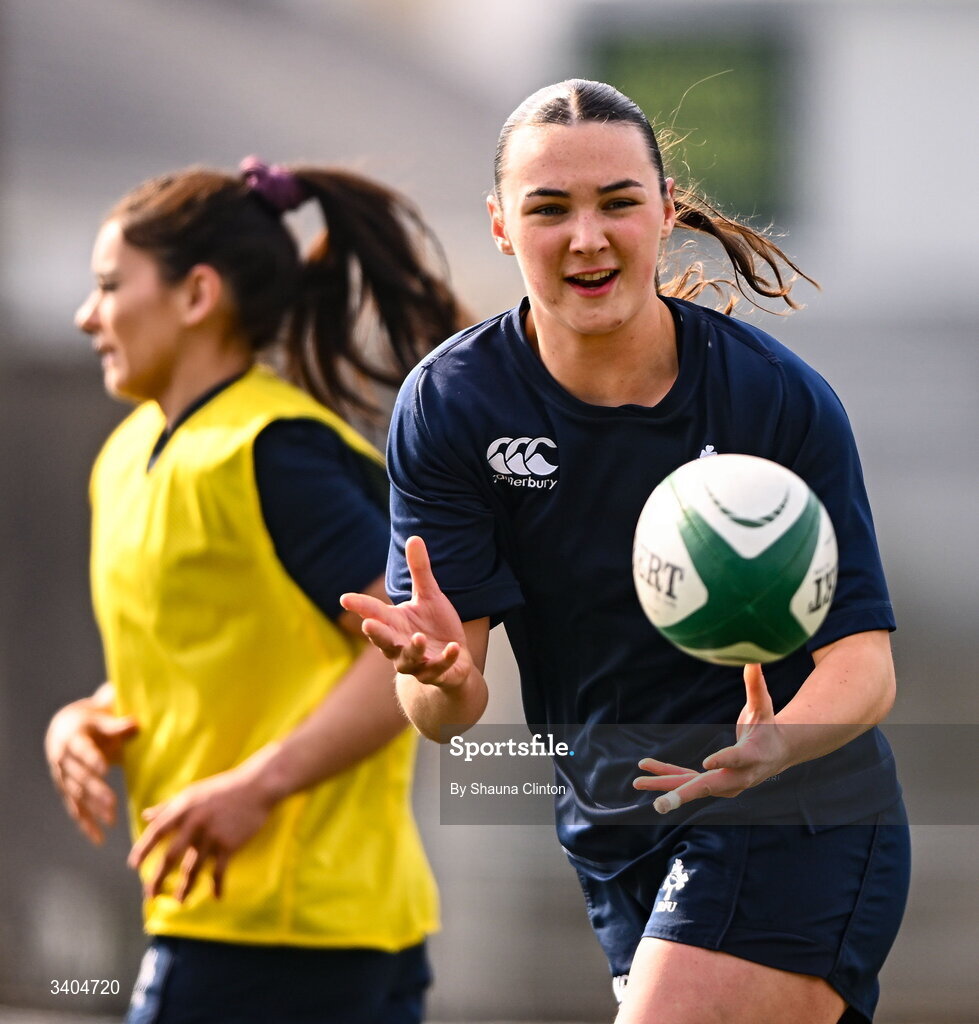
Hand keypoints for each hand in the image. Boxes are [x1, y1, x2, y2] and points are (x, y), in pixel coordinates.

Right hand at [45, 697, 137, 844]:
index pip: (83, 750)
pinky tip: (98, 838)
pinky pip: (75, 809)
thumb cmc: (91, 720)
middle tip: (113, 803)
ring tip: (111, 820)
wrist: (64, 728)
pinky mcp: (66, 790)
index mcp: (72, 739)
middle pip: (80, 777)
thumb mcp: (101, 717)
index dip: (92, 759)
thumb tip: (136, 723)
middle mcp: (63, 760)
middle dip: (96, 791)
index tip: (105, 768)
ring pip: (77, 796)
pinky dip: (85, 824)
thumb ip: (117, 724)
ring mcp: (62, 777)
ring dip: (93, 809)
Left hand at [127, 761, 276, 901]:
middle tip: (150, 895)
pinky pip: (219, 871)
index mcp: (184, 808)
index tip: (133, 866)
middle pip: (170, 856)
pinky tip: (216, 896)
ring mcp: (212, 835)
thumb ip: (168, 806)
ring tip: (178, 902)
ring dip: (184, 888)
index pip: (157, 831)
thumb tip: (146, 816)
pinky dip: (217, 886)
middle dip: (158, 878)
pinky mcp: (229, 844)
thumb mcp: (193, 792)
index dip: (143, 849)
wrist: (257, 786)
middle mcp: (195, 823)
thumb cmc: (223, 788)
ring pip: (192, 869)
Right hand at [340, 536, 472, 688]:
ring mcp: (417, 663)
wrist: (454, 661)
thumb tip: (414, 537)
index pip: (373, 614)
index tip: (345, 598)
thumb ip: (419, 571)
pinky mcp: (438, 673)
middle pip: (384, 642)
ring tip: (418, 638)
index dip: (359, 606)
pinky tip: (454, 647)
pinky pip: (440, 669)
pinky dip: (446, 660)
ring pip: (409, 660)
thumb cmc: (434, 627)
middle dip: (377, 635)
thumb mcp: (428, 596)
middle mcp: (400, 646)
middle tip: (369, 625)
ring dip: (413, 650)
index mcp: (395, 625)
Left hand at [633, 663, 790, 813]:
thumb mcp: (764, 706)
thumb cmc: (768, 727)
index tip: (706, 764)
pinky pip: (685, 779)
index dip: (723, 761)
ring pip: (691, 786)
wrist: (777, 755)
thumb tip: (752, 657)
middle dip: (684, 795)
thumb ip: (756, 685)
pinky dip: (665, 775)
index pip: (737, 759)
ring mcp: (724, 784)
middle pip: (710, 786)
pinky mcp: (712, 783)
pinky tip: (644, 770)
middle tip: (661, 805)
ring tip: (638, 781)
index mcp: (753, 756)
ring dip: (664, 785)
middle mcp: (738, 776)